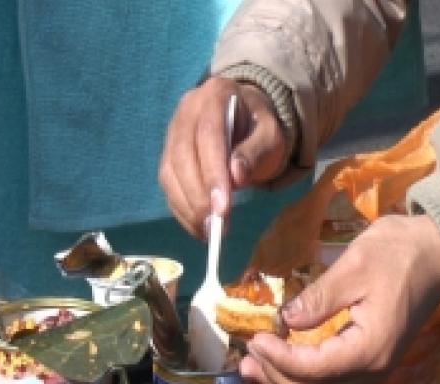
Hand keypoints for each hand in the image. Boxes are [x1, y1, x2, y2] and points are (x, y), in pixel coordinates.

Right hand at [158, 76, 288, 238]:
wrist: (246, 119)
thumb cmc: (261, 128)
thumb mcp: (271, 136)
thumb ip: (256, 152)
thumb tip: (237, 176)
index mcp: (215, 95)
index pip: (208, 135)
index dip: (212, 173)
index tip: (222, 207)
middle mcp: (187, 110)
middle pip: (182, 155)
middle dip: (197, 196)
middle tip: (215, 227)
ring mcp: (173, 131)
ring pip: (169, 172)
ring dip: (187, 207)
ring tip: (209, 232)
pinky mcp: (168, 154)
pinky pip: (168, 184)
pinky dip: (181, 209)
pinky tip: (198, 227)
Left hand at [239, 214, 439, 383]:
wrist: (438, 251)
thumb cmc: (398, 253)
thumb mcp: (354, 267)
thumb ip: (318, 299)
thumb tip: (285, 320)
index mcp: (369, 348)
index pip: (314, 368)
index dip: (279, 358)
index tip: (255, 337)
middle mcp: (373, 369)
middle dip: (277, 377)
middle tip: (246, 358)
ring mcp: (376, 367)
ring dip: (288, 381)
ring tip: (256, 365)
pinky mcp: (373, 358)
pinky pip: (333, 380)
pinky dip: (305, 375)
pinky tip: (285, 361)